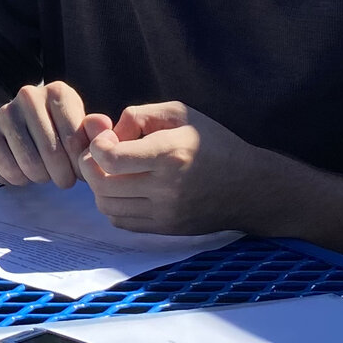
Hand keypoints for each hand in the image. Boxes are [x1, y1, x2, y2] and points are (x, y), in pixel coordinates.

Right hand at [0, 80, 90, 186]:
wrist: (17, 127)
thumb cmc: (58, 131)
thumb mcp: (80, 129)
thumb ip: (95, 132)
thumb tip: (103, 128)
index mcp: (58, 92)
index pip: (74, 139)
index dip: (80, 165)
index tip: (82, 174)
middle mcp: (29, 95)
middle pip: (52, 153)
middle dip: (62, 176)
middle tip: (64, 180)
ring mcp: (5, 112)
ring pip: (30, 164)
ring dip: (41, 178)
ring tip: (45, 174)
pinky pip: (9, 170)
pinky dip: (20, 180)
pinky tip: (24, 172)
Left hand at [79, 101, 278, 236]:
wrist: (250, 186)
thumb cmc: (214, 143)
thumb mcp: (181, 114)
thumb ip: (139, 115)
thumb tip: (107, 133)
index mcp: (170, 154)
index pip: (110, 158)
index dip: (96, 146)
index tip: (107, 138)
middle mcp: (167, 187)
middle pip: (102, 184)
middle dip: (92, 166)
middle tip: (102, 155)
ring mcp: (166, 213)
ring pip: (107, 206)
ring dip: (100, 187)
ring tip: (113, 172)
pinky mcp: (166, 229)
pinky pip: (122, 222)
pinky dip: (114, 206)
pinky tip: (125, 190)